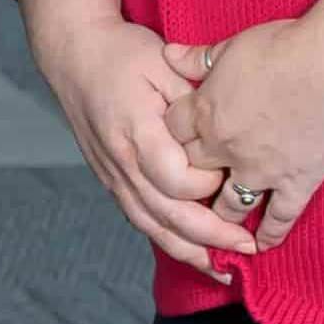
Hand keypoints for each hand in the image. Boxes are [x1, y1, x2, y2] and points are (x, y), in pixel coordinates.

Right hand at [41, 8, 255, 272]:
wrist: (74, 54)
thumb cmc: (123, 54)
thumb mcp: (165, 65)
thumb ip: (195, 104)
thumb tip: (227, 137)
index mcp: (137, 133)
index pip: (179, 180)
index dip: (212, 184)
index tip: (235, 170)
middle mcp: (122, 163)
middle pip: (168, 216)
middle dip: (211, 238)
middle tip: (249, 249)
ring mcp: (114, 176)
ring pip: (152, 227)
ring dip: (189, 252)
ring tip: (222, 269)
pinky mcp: (112, 180)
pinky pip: (141, 220)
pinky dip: (168, 241)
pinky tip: (191, 252)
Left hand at [182, 15, 323, 241]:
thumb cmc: (283, 48)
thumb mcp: (231, 46)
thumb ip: (197, 58)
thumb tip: (169, 56)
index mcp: (205, 112)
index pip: (172, 132)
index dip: (173, 135)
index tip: (178, 138)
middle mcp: (225, 147)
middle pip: (192, 173)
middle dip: (190, 179)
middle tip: (191, 188)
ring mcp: (260, 170)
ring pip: (230, 203)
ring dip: (222, 217)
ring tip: (218, 228)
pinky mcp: (296, 181)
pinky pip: (279, 216)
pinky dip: (270, 234)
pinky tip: (262, 246)